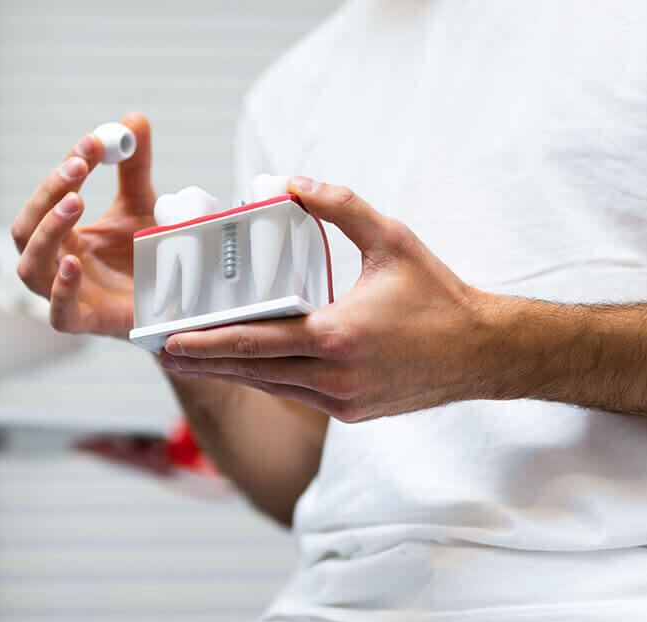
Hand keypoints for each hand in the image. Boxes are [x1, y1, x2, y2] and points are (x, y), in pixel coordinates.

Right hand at [10, 112, 155, 337]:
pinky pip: (59, 314)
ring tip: (74, 202)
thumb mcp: (142, 207)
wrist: (175, 306)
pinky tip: (72, 264)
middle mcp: (56, 263)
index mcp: (64, 235)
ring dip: (47, 231)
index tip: (92, 143)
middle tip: (78, 167)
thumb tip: (133, 119)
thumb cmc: (147, 258)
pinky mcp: (88, 323)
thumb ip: (136, 168)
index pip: (48, 198)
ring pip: (30, 268)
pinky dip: (61, 289)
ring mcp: (68, 295)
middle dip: (47, 194)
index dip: (64, 169)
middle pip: (26, 229)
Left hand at [158, 177, 499, 422]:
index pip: (255, 342)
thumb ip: (339, 205)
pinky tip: (245, 369)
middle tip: (162, 354)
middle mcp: (334, 377)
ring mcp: (342, 402)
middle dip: (203, 363)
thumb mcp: (391, 238)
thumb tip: (291, 181)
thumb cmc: (438, 294)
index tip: (169, 341)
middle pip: (251, 372)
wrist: (484, 353)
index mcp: (338, 336)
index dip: (207, 344)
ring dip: (230, 375)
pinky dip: (267, 381)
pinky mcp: (351, 414)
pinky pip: (296, 395)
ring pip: (271, 387)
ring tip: (191, 361)